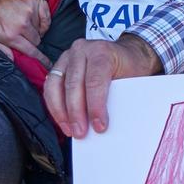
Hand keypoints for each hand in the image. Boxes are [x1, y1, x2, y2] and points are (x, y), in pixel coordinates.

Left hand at [0, 0, 50, 63]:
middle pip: (37, 41)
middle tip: (21, 36)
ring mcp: (31, 12)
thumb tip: (12, 60)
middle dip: (30, 41)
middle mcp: (23, 25)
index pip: (32, 52)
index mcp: (10, 36)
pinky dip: (42, 21)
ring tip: (22, 23)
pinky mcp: (36, 1)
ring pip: (40, 30)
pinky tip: (32, 19)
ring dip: (34, 29)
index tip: (47, 64)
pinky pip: (46, 18)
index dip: (40, 59)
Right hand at [46, 35, 162, 137]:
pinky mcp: (59, 65)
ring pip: (56, 86)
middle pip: (73, 85)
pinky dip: (54, 106)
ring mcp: (68, 56)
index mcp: (102, 52)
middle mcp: (82, 50)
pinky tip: (62, 121)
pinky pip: (50, 87)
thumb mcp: (133, 79)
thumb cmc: (131, 67)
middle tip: (80, 133)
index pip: (95, 81)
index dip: (95, 107)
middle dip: (75, 113)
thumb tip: (108, 124)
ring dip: (61, 112)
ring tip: (69, 130)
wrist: (127, 53)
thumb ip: (120, 97)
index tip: (99, 127)